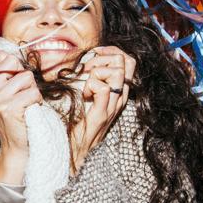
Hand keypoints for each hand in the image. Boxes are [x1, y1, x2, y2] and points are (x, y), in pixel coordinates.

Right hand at [0, 50, 41, 184]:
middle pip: (14, 63)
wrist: (16, 146)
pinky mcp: (8, 108)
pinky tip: (29, 111)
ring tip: (25, 104)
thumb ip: (5, 73)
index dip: (12, 64)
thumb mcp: (4, 94)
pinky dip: (37, 101)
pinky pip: (33, 92)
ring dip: (32, 90)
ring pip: (26, 77)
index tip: (14, 80)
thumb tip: (11, 55)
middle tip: (22, 96)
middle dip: (24, 79)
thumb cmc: (15, 117)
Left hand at [70, 46, 136, 172]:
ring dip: (97, 71)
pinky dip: (92, 85)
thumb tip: (85, 61)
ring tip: (86, 84)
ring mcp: (112, 106)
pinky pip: (104, 89)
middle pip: (126, 62)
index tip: (95, 54)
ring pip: (116, 73)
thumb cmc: (76, 123)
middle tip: (88, 68)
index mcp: (117, 92)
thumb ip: (90, 79)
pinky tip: (85, 94)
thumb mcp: (86, 96)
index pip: (128, 61)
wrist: (74, 151)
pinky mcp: (101, 115)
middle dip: (104, 57)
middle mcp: (119, 97)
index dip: (112, 51)